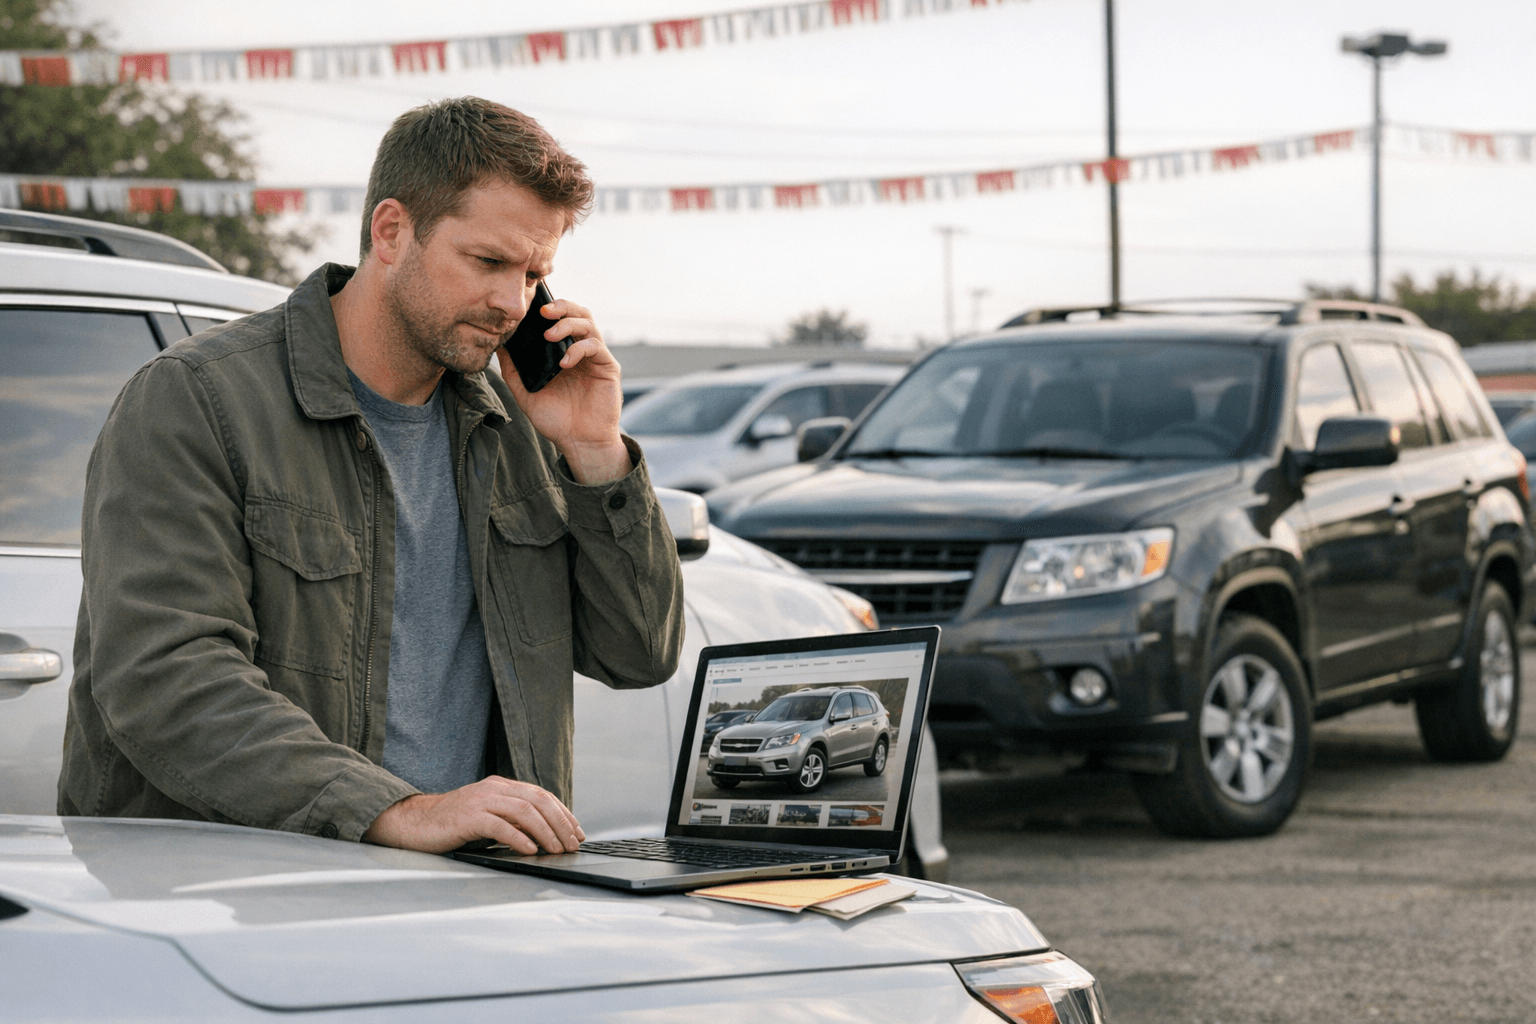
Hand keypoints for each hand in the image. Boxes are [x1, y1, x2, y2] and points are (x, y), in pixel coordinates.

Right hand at [362, 776, 585, 854]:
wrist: (413, 822)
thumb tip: (544, 836)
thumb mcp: (487, 817)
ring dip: (545, 831)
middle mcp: (493, 789)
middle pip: (537, 800)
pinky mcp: (468, 817)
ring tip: (556, 849)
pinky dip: (518, 838)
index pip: (541, 795)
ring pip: (523, 811)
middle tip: (572, 844)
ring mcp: (480, 801)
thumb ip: (511, 820)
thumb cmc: (452, 824)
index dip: (563, 813)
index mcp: (500, 786)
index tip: (576, 832)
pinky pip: (499, 825)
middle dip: (560, 823)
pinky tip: (530, 850)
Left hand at [495, 298, 629, 484]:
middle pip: (578, 313)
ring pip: (588, 323)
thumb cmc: (556, 421)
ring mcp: (596, 358)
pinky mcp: (608, 367)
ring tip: (550, 335)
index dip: (548, 308)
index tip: (529, 309)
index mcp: (563, 352)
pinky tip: (564, 363)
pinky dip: (578, 349)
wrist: (579, 443)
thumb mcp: (526, 394)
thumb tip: (499, 345)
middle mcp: (581, 350)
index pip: (560, 319)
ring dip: (567, 324)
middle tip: (543, 312)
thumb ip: (513, 370)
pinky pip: (595, 346)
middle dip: (561, 306)